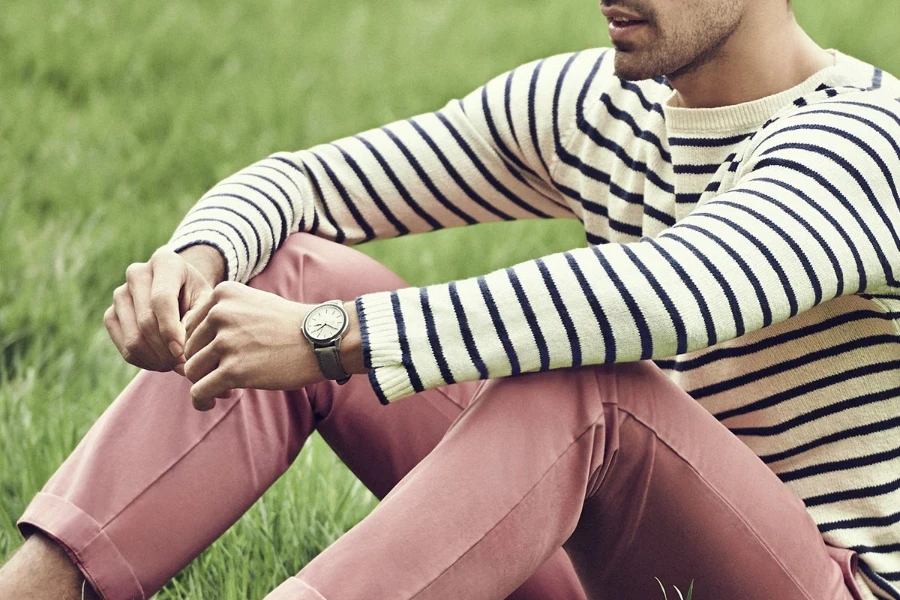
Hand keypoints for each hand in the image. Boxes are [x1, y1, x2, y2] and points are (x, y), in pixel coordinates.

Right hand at [104, 246, 220, 372]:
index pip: (161, 300)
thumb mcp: (207, 302)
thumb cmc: (198, 296)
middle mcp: (137, 273)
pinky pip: (125, 348)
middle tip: (185, 365)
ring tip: (177, 364)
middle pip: (146, 322)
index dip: (171, 330)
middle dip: (166, 351)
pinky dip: (145, 362)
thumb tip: (181, 356)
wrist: (181, 291)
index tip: (183, 353)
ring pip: (133, 339)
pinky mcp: (111, 314)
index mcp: (165, 262)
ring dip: (157, 360)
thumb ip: (198, 322)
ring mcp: (119, 293)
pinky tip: (163, 362)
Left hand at [181, 282, 324, 410]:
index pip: (189, 326)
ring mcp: (227, 342)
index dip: (200, 346)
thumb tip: (186, 343)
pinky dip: (200, 401)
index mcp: (223, 294)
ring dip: (202, 384)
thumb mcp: (254, 304)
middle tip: (221, 377)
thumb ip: (223, 315)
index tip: (217, 358)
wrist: (322, 341)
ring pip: (191, 371)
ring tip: (220, 390)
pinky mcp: (234, 370)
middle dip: (202, 366)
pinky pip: (199, 391)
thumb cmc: (290, 326)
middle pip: (189, 349)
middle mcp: (220, 314)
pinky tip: (209, 404)